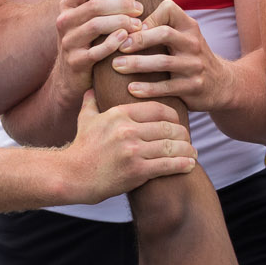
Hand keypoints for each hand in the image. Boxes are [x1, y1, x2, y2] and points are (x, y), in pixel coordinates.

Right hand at [54, 0, 139, 94]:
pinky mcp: (76, 62)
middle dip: (121, 4)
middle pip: (94, 5)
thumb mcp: (87, 17)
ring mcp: (68, 42)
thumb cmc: (89, 40)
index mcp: (67, 6)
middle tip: (140, 8)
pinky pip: (96, 51)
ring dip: (121, 22)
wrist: (71, 77)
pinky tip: (126, 38)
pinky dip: (113, 43)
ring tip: (138, 24)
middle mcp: (64, 21)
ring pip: (95, 26)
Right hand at [65, 95, 194, 200]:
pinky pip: (167, 165)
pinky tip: (190, 165)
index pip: (157, 109)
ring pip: (171, 146)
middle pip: (168, 127)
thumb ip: (91, 103)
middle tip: (189, 140)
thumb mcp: (85, 120)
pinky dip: (183, 165)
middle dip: (183, 134)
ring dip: (187, 150)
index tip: (178, 123)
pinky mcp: (137, 171)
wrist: (72, 175)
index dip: (173, 116)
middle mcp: (127, 130)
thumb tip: (92, 89)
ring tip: (193, 153)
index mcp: (119, 114)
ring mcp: (133, 151)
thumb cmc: (81, 148)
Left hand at [110, 0, 237, 111]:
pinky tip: (131, 89)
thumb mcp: (183, 36)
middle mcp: (194, 43)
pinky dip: (148, 88)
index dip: (147, 16)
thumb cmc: (190, 57)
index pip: (168, 9)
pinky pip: (168, 87)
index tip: (129, 27)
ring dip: (137, 64)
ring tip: (116, 66)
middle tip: (117, 46)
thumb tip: (122, 18)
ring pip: (163, 62)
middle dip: (138, 39)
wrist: (221, 84)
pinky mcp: (194, 87)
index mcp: (189, 26)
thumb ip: (161, 26)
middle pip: (164, 34)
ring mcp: (195, 65)